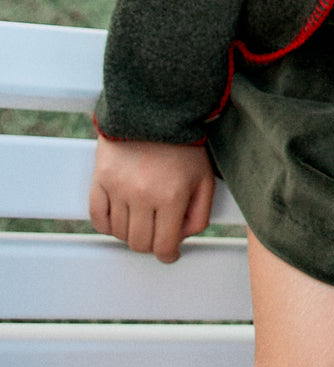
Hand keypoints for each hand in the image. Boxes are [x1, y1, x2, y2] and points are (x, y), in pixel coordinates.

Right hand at [89, 136, 215, 262]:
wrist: (154, 111)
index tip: (170, 253)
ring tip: (143, 220)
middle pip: (140, 244)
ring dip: (131, 234)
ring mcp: (118, 188)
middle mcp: (142, 196)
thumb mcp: (204, 178)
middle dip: (151, 245)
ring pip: (119, 234)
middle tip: (157, 234)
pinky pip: (98, 218)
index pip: (164, 245)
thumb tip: (183, 239)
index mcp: (172, 197)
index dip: (169, 255)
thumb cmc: (183, 146)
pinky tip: (120, 219)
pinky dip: (108, 225)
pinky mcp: (100, 180)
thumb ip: (200, 213)